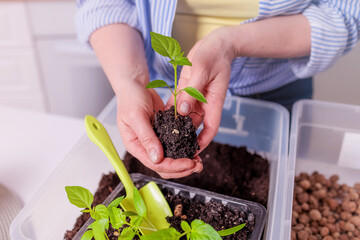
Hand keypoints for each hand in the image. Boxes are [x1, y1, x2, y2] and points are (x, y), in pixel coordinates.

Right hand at [90, 24, 201, 178]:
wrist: (136, 85)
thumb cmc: (131, 98)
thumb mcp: (136, 116)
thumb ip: (146, 137)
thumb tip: (157, 159)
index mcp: (136, 146)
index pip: (155, 164)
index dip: (173, 166)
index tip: (188, 163)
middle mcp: (145, 147)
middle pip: (164, 167)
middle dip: (181, 168)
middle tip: (198, 165)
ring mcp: (155, 141)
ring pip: (171, 159)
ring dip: (184, 162)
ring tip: (199, 161)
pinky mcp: (164, 134)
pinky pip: (175, 146)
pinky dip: (184, 149)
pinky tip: (195, 148)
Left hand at [167, 26, 234, 154]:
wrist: (215, 44)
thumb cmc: (213, 55)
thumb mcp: (202, 70)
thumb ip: (192, 91)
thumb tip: (182, 111)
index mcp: (214, 101)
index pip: (211, 127)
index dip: (204, 141)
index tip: (195, 152)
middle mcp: (204, 103)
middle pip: (195, 126)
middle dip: (186, 138)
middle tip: (173, 149)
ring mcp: (195, 98)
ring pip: (184, 117)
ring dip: (175, 127)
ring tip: (163, 138)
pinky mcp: (186, 91)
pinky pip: (177, 105)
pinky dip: (170, 112)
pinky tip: (159, 119)